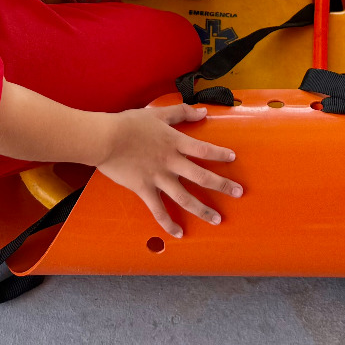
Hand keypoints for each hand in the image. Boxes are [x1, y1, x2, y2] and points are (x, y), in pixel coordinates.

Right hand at [96, 104, 240, 236]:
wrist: (105, 138)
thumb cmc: (129, 124)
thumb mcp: (157, 113)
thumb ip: (181, 113)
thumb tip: (203, 111)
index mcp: (174, 142)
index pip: (203, 150)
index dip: (220, 154)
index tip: (233, 159)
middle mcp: (171, 162)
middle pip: (202, 176)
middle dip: (222, 185)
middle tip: (239, 193)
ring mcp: (158, 178)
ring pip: (185, 198)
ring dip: (203, 210)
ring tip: (217, 219)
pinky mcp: (144, 190)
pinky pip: (159, 210)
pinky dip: (168, 223)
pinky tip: (179, 233)